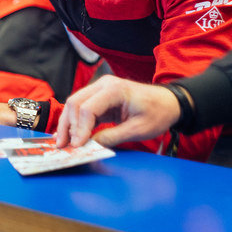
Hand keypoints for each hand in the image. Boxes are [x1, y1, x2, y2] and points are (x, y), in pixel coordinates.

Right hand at [54, 76, 179, 147]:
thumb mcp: (138, 130)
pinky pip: (82, 107)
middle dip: (67, 125)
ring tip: (62, 142)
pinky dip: (74, 121)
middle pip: (75, 102)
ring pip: (74, 103)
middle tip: (63, 146)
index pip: (88, 108)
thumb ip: (113, 137)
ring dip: (67, 123)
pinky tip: (70, 135)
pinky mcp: (100, 97)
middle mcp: (104, 84)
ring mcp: (100, 88)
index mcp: (115, 90)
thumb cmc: (158, 113)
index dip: (80, 129)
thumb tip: (90, 146)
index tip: (77, 146)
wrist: (168, 102)